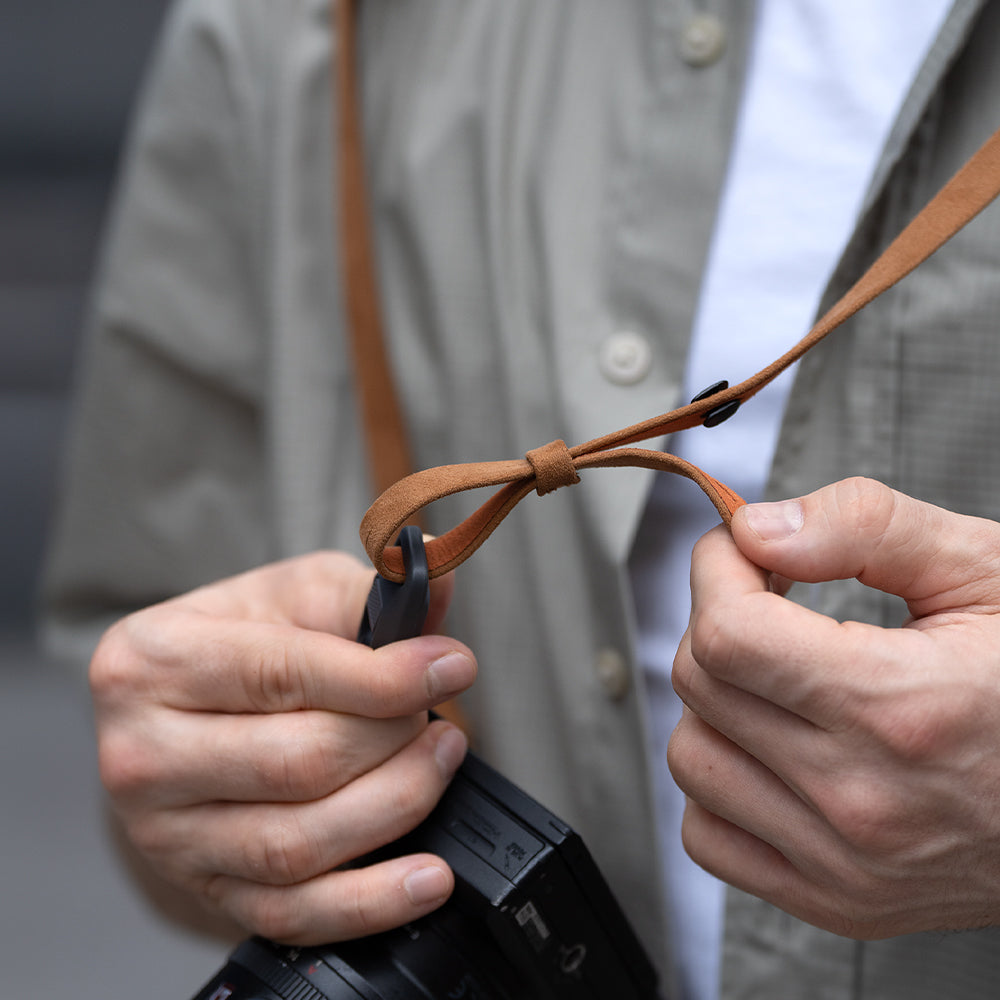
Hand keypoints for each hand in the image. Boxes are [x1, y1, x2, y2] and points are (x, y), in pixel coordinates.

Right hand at [91, 550, 475, 943]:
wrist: (185, 713)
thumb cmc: (244, 642)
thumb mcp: (297, 592)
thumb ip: (367, 590)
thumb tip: (436, 583)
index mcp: (154, 661)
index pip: (283, 675)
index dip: (382, 677)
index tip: (452, 666)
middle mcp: (143, 754)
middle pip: (297, 764)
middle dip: (393, 740)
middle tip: (439, 716)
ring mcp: (166, 835)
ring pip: (299, 844)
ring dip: (396, 804)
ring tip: (439, 761)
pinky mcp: (204, 888)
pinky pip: (293, 912)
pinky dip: (371, 902)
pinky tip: (428, 877)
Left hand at [668, 477, 999, 938]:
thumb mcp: (985, 572)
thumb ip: (866, 528)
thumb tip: (758, 529)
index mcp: (901, 708)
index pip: (728, 634)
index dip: (717, 570)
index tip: (738, 550)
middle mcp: (864, 799)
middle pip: (700, 683)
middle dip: (718, 617)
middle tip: (767, 600)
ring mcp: (845, 863)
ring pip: (691, 755)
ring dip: (715, 700)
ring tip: (776, 677)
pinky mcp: (836, 901)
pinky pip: (708, 834)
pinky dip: (720, 781)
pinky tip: (769, 748)